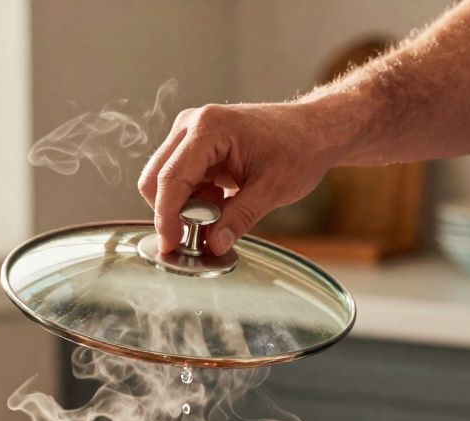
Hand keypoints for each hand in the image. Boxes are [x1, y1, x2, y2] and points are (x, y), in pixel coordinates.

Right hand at [137, 101, 340, 254]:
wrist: (313, 130)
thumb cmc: (298, 148)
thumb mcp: (271, 190)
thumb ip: (239, 218)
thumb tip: (214, 246)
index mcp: (209, 128)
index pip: (171, 178)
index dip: (166, 217)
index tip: (172, 245)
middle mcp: (191, 125)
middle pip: (156, 178)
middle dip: (171, 213)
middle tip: (197, 237)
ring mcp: (190, 133)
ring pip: (164, 182)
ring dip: (184, 207)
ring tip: (221, 214)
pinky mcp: (194, 146)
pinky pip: (179, 180)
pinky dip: (192, 200)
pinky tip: (220, 202)